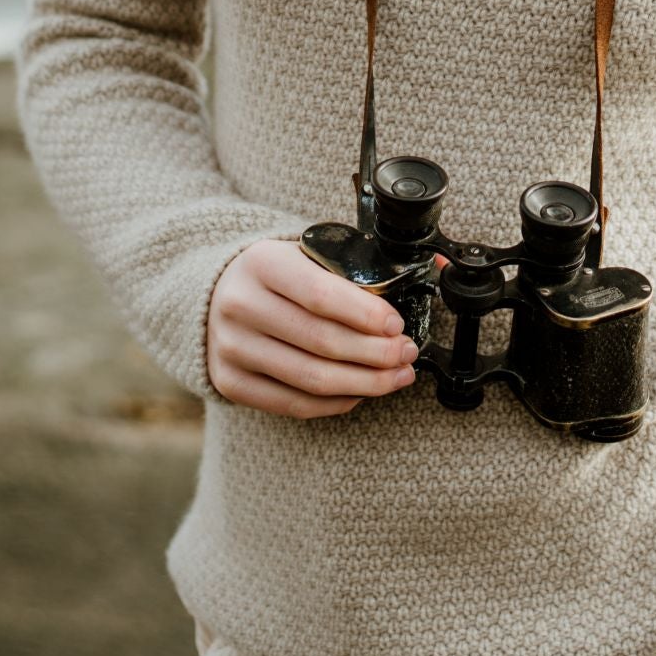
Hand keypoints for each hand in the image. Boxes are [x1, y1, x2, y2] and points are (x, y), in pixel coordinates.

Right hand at [206, 239, 446, 417]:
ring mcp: (231, 347)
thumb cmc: (278, 274)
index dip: (365, 315)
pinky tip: (361, 393)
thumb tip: (440, 265)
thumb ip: (361, 261)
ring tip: (396, 377)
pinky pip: (292, 403)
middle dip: (374, 353)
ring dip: (363, 383)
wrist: (215, 293)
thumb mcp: (307, 252)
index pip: (320, 294)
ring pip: (311, 378)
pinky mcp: (230, 381)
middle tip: (406, 354)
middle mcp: (239, 305)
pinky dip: (334, 403)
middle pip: (320, 342)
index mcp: (262, 263)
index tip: (397, 325)